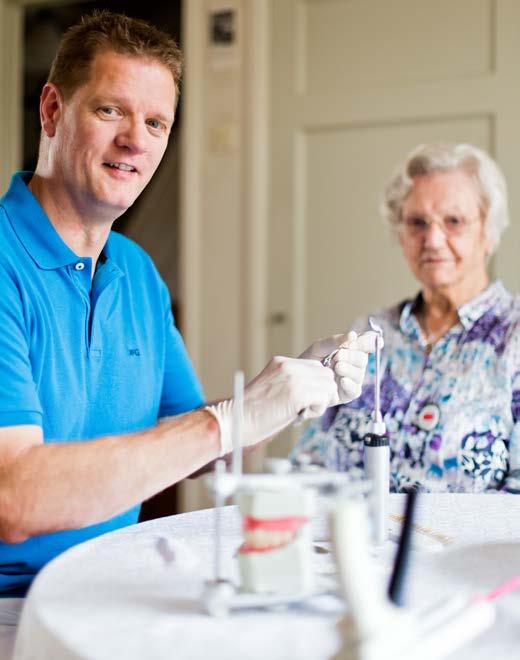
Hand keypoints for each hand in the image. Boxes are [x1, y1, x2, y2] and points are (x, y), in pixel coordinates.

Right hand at [206, 356, 339, 454]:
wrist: (234, 420)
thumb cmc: (250, 412)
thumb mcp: (272, 388)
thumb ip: (291, 383)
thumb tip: (315, 391)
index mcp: (281, 362)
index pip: (315, 366)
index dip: (316, 384)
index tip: (306, 400)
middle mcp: (288, 365)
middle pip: (326, 373)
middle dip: (323, 391)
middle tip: (307, 407)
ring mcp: (294, 378)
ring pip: (329, 385)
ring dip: (321, 401)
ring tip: (303, 411)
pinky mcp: (298, 393)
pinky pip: (324, 398)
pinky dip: (317, 410)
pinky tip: (301, 415)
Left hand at [300, 330, 379, 403]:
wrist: (299, 379)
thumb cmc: (310, 361)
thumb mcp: (320, 347)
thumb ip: (336, 341)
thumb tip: (353, 335)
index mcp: (352, 349)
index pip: (368, 342)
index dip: (369, 341)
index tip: (358, 342)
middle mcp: (355, 364)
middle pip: (363, 358)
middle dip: (351, 356)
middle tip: (337, 356)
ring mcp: (353, 379)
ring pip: (360, 373)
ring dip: (348, 369)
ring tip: (336, 367)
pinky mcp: (349, 393)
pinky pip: (355, 389)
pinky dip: (350, 384)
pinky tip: (342, 380)